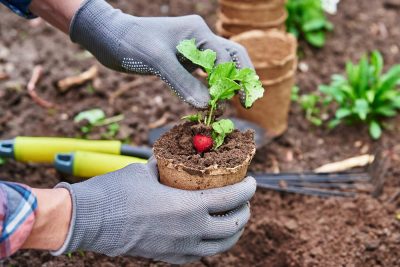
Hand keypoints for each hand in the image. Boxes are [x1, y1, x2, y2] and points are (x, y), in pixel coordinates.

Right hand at [52, 159, 256, 263]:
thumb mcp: (144, 171)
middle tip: (243, 200)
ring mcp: (181, 248)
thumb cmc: (116, 192)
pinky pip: (201, 254)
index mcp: (188, 207)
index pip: (231, 199)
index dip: (247, 189)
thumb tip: (168, 160)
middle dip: (245, 211)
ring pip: (221, 246)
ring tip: (233, 219)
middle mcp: (190, 231)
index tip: (252, 182)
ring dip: (233, 231)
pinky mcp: (169, 257)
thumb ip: (163, 167)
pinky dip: (213, 244)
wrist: (89, 220)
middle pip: (233, 225)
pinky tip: (210, 234)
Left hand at [69, 0, 252, 107]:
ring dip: (226, 85)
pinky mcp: (182, 61)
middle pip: (231, 58)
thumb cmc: (131, 42)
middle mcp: (199, 39)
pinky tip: (210, 101)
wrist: (109, 38)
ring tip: (230, 105)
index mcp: (198, 32)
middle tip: (247, 102)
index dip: (231, 81)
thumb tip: (206, 104)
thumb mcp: (156, 61)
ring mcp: (191, 50)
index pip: (226, 58)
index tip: (232, 102)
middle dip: (240, 79)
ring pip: (219, 68)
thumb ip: (182, 81)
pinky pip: (203, 75)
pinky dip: (209, 88)